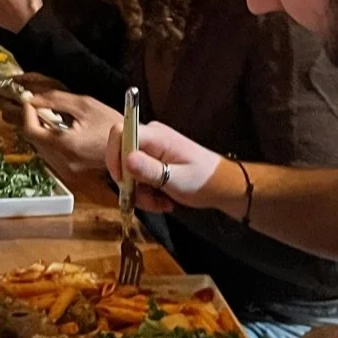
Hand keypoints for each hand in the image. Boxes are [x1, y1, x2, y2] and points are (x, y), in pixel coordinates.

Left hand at [20, 89, 117, 177]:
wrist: (132, 146)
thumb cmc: (112, 124)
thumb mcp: (85, 105)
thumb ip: (55, 100)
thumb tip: (33, 99)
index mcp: (66, 145)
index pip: (30, 131)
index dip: (27, 114)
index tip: (30, 101)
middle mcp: (63, 162)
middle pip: (33, 140)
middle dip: (33, 121)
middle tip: (40, 106)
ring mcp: (66, 170)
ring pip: (39, 148)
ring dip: (41, 131)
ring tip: (52, 118)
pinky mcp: (70, 172)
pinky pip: (50, 154)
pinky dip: (49, 141)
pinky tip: (60, 131)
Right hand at [107, 119, 224, 211]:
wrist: (223, 186)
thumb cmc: (205, 181)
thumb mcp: (178, 180)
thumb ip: (151, 170)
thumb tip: (126, 160)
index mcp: (155, 135)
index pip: (119, 133)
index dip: (114, 157)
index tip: (123, 183)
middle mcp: (150, 137)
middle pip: (121, 155)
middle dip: (130, 183)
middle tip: (147, 201)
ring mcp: (150, 149)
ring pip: (128, 171)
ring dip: (140, 193)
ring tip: (161, 204)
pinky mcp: (152, 160)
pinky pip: (137, 176)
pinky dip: (145, 192)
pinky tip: (162, 200)